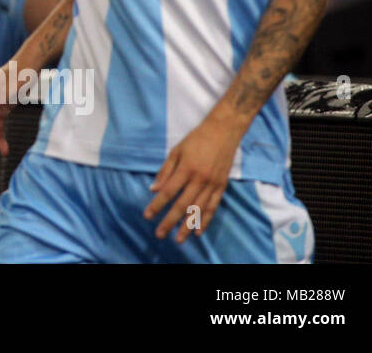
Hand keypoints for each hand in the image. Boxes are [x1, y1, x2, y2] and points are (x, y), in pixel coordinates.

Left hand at [144, 115, 240, 242]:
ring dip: (187, 226)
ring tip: (178, 239)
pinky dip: (206, 220)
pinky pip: (213, 207)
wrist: (223, 132)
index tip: (148, 215)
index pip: (169, 192)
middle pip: (183, 205)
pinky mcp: (221, 186)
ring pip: (198, 210)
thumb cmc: (196, 139)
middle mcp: (200, 179)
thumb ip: (165, 171)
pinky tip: (199, 231)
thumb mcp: (176, 151)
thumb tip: (154, 189)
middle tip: (160, 234)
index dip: (157, 205)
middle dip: (170, 221)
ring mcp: (212, 184)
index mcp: (186, 169)